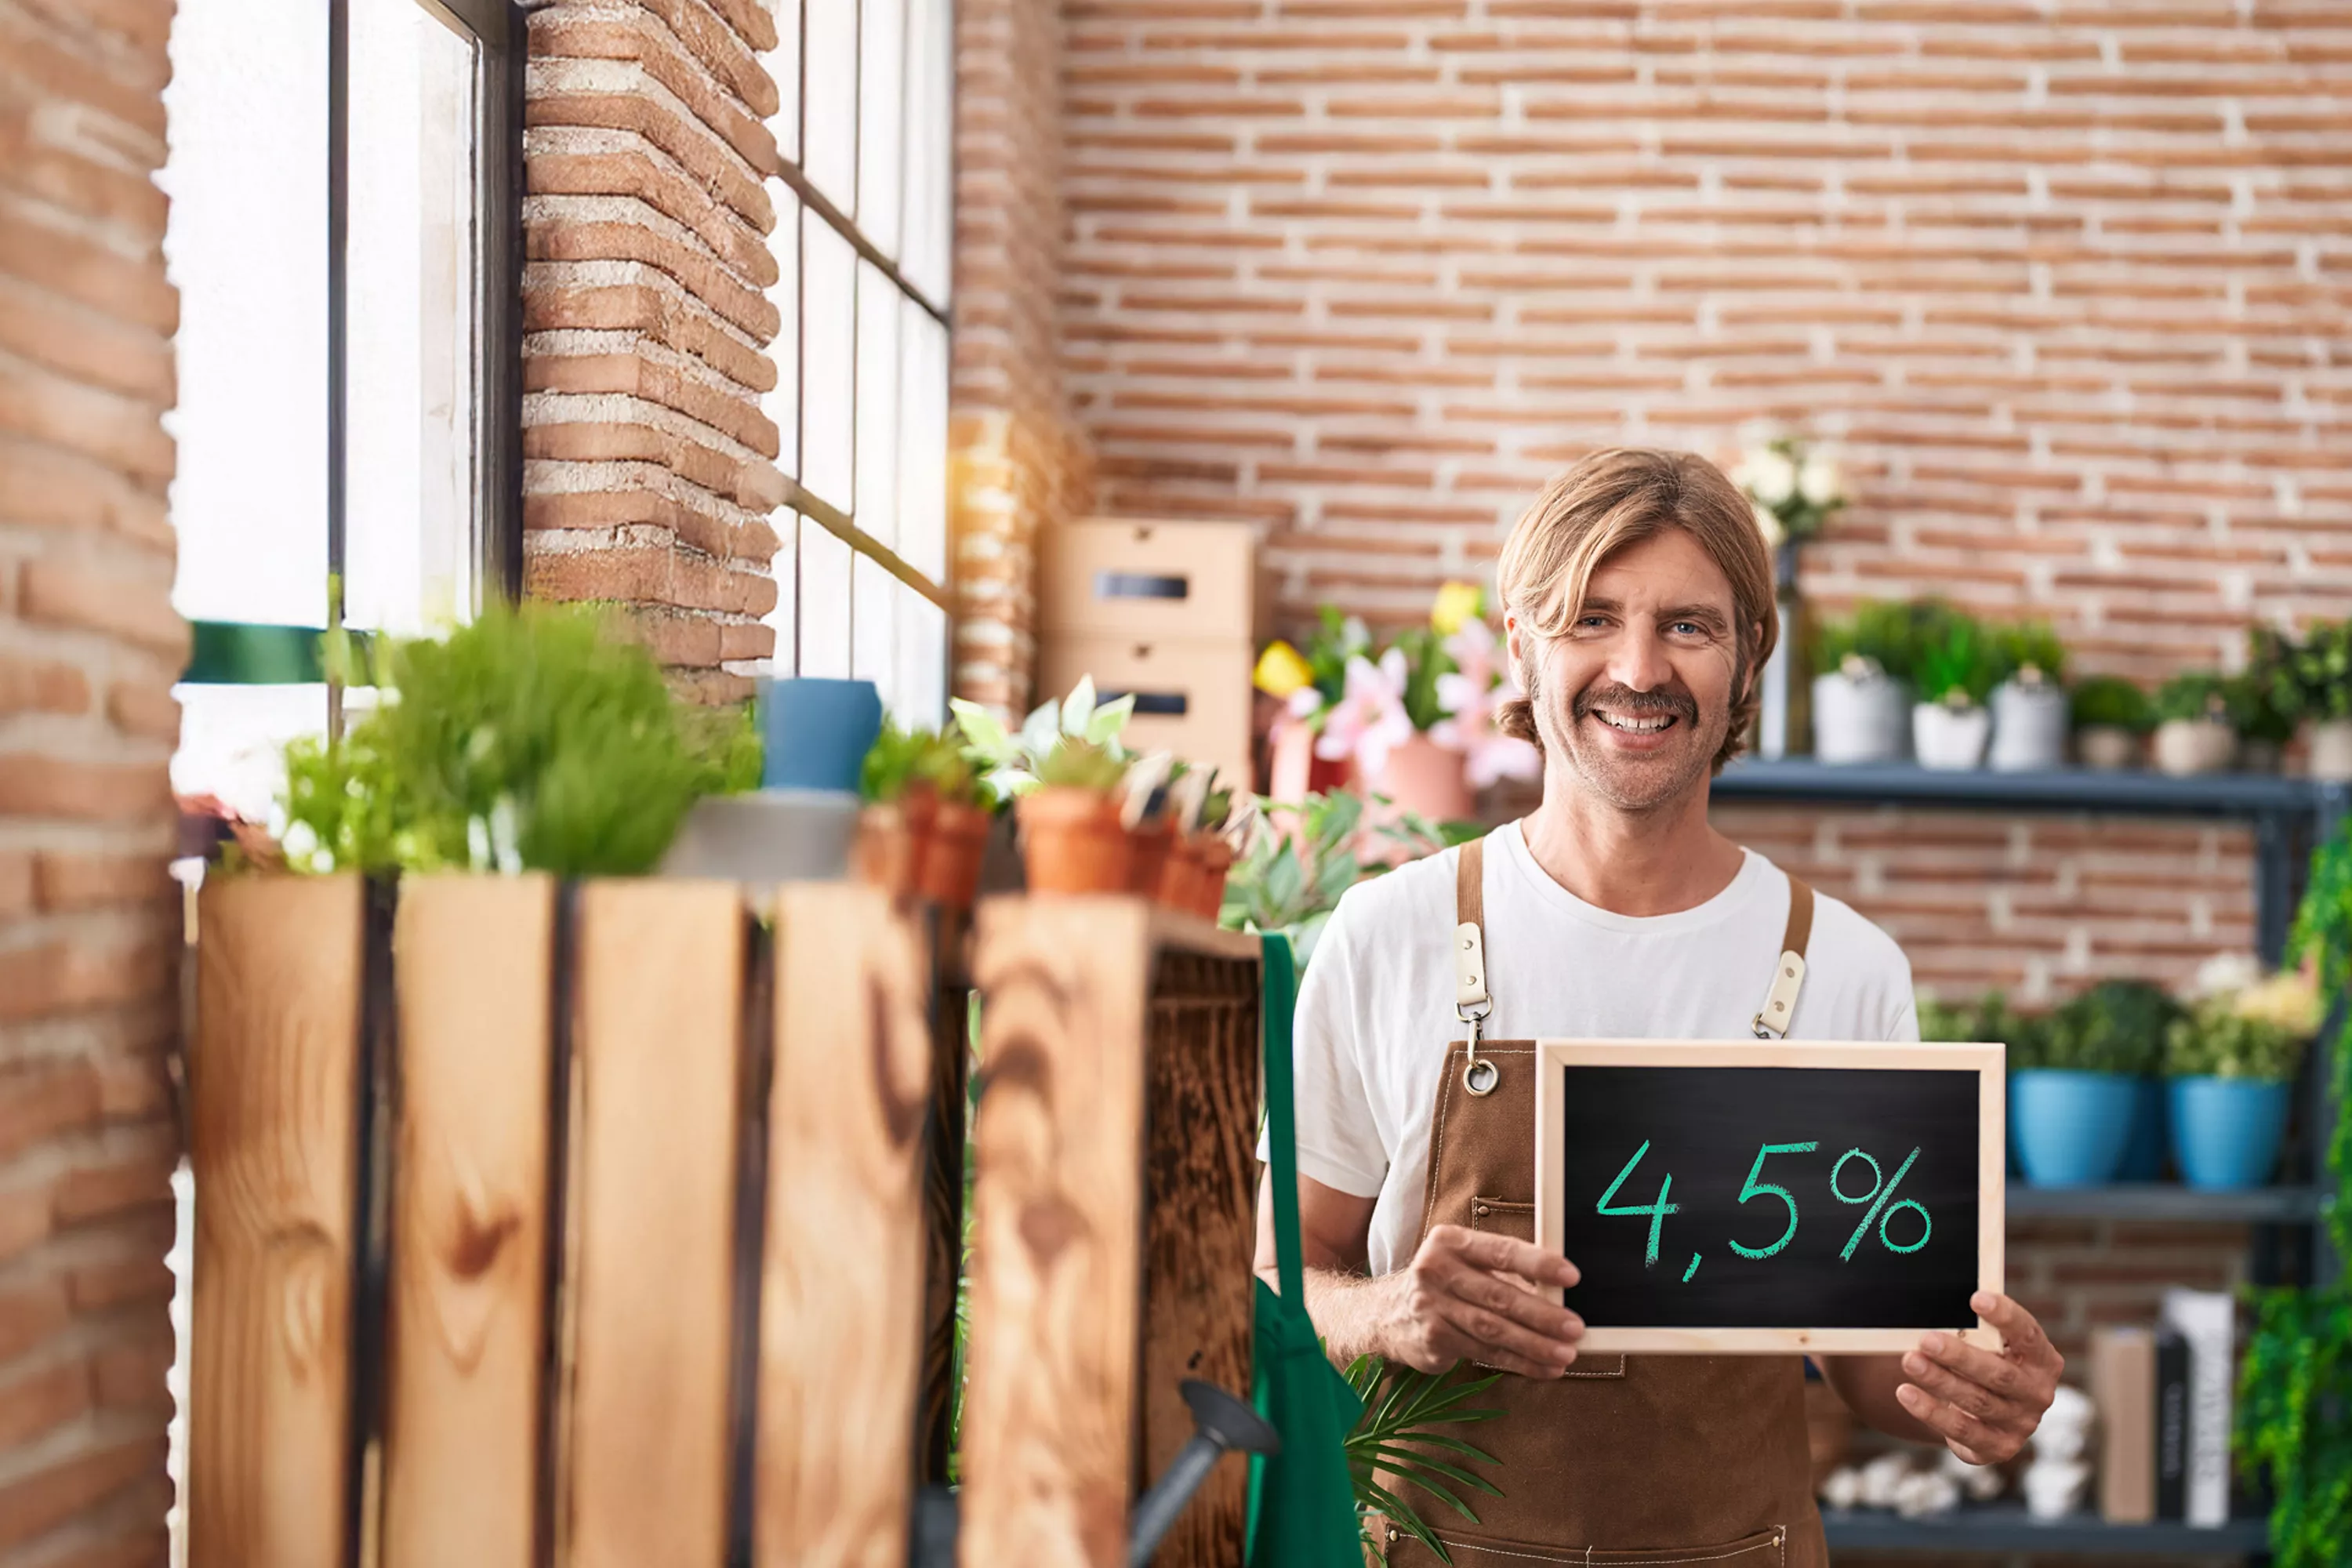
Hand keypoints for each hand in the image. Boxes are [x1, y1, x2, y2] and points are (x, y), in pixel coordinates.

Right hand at [1377, 1225, 1584, 1379]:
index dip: (1538, 1264)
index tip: (1571, 1276)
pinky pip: (1484, 1353)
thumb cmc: (1443, 1282)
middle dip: (1541, 1314)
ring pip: (1492, 1329)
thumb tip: (1557, 1292)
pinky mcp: (1433, 1339)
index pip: (1500, 1251)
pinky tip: (1543, 1367)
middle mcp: (1435, 1270)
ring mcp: (1431, 1307)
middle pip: (1498, 1295)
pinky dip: (1519, 1362)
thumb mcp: (1463, 1262)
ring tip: (1566, 1352)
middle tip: (1574, 1327)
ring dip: (1534, 1344)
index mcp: (1450, 1242)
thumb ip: (1503, 1271)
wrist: (1386, 1313)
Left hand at [1897, 1291, 2064, 1464]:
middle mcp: (2038, 1393)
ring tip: (1910, 1361)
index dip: (2005, 1316)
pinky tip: (1907, 1393)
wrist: (1986, 1413)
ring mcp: (2021, 1424)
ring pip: (1977, 1401)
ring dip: (1940, 1381)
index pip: (2028, 1334)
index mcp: (2042, 1359)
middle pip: (1999, 1373)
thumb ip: (1977, 1329)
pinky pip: (1962, 1431)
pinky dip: (1931, 1412)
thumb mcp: (1989, 1344)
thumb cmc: (1986, 1362)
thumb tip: (1936, 1304)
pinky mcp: (1998, 1448)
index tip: (1976, 1298)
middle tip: (1927, 1340)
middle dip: (1960, 1356)